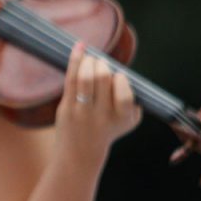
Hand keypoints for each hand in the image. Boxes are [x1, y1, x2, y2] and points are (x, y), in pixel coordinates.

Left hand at [56, 42, 141, 162]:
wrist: (80, 154)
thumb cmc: (108, 130)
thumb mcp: (128, 120)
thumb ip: (133, 100)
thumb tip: (124, 71)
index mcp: (123, 118)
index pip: (125, 95)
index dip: (120, 80)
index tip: (118, 76)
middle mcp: (102, 115)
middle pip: (103, 79)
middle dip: (102, 65)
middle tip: (101, 63)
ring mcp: (82, 112)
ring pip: (85, 78)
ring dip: (88, 61)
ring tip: (91, 59)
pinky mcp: (66, 107)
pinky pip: (71, 79)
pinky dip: (76, 60)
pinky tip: (79, 47)